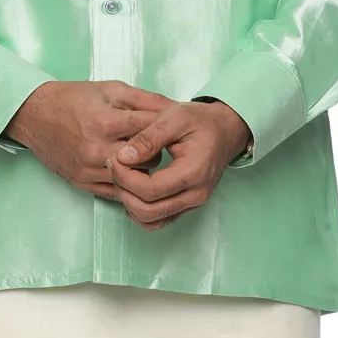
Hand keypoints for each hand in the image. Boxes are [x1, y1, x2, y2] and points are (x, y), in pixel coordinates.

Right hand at [3, 79, 177, 197]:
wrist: (34, 115)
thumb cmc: (72, 98)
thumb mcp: (111, 89)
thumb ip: (144, 99)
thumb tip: (174, 106)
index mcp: (106, 122)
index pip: (151, 130)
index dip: (167, 126)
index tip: (176, 124)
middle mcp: (98, 149)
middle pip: (147, 159)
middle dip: (157, 149)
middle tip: (162, 142)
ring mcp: (89, 170)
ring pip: (134, 179)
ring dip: (144, 168)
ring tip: (147, 155)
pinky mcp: (82, 183)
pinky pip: (116, 192)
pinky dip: (128, 183)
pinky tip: (132, 171)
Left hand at [104, 100, 251, 230]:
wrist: (224, 130)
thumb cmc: (200, 121)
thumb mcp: (174, 117)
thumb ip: (148, 137)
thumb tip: (123, 156)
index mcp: (193, 172)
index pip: (150, 190)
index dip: (125, 177)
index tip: (114, 159)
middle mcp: (195, 195)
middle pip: (148, 211)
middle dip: (124, 191)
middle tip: (113, 167)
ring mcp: (193, 204)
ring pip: (152, 221)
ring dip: (130, 204)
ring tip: (121, 177)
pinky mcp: (187, 206)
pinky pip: (159, 219)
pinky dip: (140, 209)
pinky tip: (132, 189)